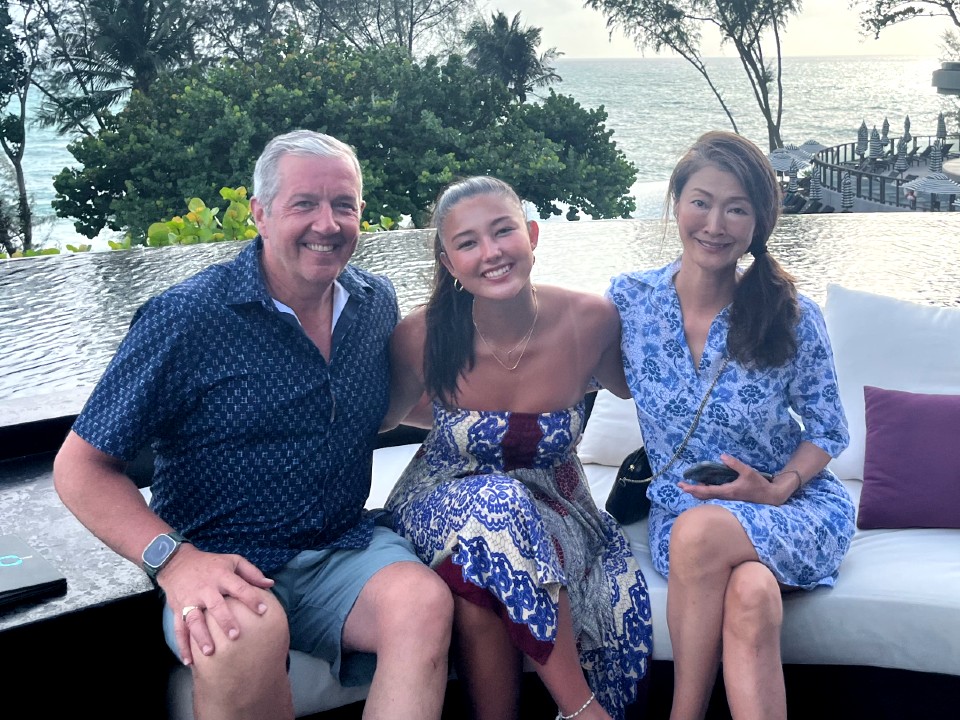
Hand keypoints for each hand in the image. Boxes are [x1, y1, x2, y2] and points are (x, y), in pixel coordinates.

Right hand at [158, 545, 274, 665]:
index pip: (239, 587)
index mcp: (221, 576)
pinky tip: (190, 662)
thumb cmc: (211, 564)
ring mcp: (190, 600)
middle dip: (225, 621)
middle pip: (215, 605)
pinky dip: (183, 646)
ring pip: (194, 619)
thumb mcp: (232, 561)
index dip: (251, 598)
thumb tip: (270, 584)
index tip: (263, 610)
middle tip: (235, 636)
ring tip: (209, 652)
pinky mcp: (177, 610)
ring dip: (201, 636)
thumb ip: (251, 572)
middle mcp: (205, 589)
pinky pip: (179, 629)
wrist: (177, 562)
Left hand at [678, 454, 789, 505]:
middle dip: (692, 490)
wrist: (770, 496)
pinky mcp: (730, 497)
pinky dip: (705, 491)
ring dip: (698, 491)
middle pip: (704, 496)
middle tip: (680, 485)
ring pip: (709, 496)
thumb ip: (735, 464)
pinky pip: (714, 495)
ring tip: (688, 485)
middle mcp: (725, 496)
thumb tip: (722, 456)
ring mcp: (727, 498)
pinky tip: (703, 485)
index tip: (684, 486)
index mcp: (728, 491)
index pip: (707, 491)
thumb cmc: (759, 484)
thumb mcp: (748, 472)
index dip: (694, 488)